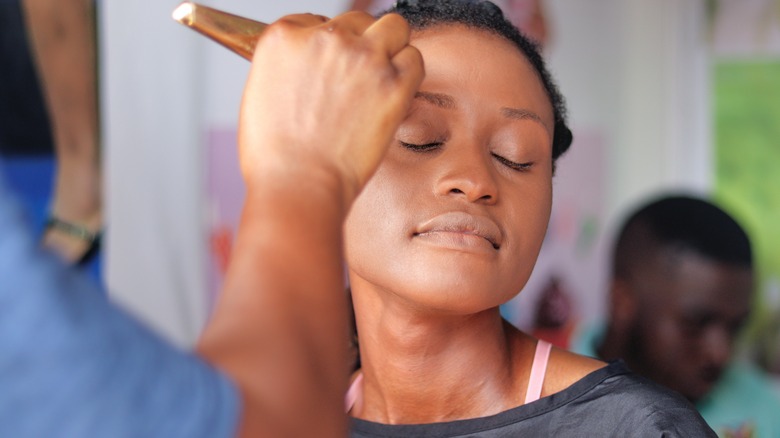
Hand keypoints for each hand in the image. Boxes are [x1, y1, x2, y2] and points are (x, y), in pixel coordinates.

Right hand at [238, 11, 423, 201]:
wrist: (299, 184)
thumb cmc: (275, 155)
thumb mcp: (260, 94)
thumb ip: (289, 67)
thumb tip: (312, 67)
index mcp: (284, 37)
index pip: (316, 21)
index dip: (328, 45)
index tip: (331, 66)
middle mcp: (324, 38)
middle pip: (356, 21)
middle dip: (359, 44)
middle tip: (358, 77)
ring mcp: (362, 57)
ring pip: (393, 27)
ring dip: (390, 48)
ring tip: (382, 78)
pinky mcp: (393, 82)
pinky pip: (415, 58)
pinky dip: (409, 73)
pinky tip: (396, 93)